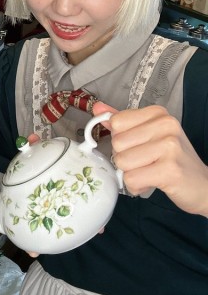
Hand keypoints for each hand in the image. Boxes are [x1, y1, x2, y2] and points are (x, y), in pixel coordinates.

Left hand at [93, 101, 207, 215]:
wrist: (203, 185)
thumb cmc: (172, 159)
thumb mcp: (149, 134)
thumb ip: (123, 121)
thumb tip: (97, 108)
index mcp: (158, 113)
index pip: (116, 122)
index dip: (121, 139)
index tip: (137, 146)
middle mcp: (166, 125)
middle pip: (117, 143)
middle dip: (125, 158)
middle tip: (145, 162)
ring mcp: (169, 147)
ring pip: (122, 161)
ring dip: (131, 173)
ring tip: (149, 172)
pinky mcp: (170, 170)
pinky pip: (132, 179)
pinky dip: (136, 186)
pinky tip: (151, 183)